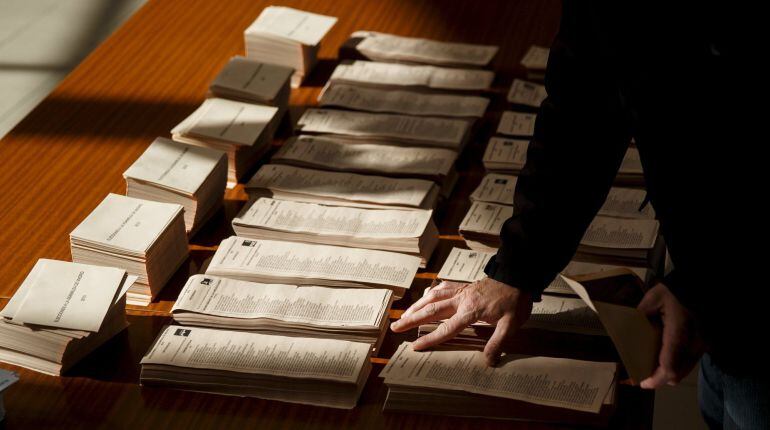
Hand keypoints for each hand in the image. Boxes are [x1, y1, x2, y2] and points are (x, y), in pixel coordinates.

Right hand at [390, 278, 532, 365]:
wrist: (517, 275)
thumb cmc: (515, 300)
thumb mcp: (511, 325)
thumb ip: (498, 342)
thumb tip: (488, 361)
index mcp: (470, 311)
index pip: (446, 329)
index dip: (430, 339)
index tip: (415, 346)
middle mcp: (461, 300)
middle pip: (431, 311)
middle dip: (412, 320)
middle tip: (395, 327)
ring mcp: (460, 290)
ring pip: (433, 298)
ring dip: (416, 307)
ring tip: (403, 315)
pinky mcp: (463, 285)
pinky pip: (442, 288)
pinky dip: (431, 293)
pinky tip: (425, 297)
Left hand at [637, 283, 702, 388]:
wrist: (699, 286)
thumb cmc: (674, 290)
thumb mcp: (653, 299)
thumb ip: (640, 316)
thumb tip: (625, 331)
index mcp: (678, 333)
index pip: (669, 365)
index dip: (655, 379)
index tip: (643, 383)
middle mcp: (694, 344)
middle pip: (678, 373)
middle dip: (660, 377)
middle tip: (643, 374)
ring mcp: (702, 345)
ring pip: (685, 370)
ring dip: (669, 372)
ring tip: (652, 367)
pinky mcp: (705, 343)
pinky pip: (690, 361)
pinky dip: (677, 364)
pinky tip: (664, 357)